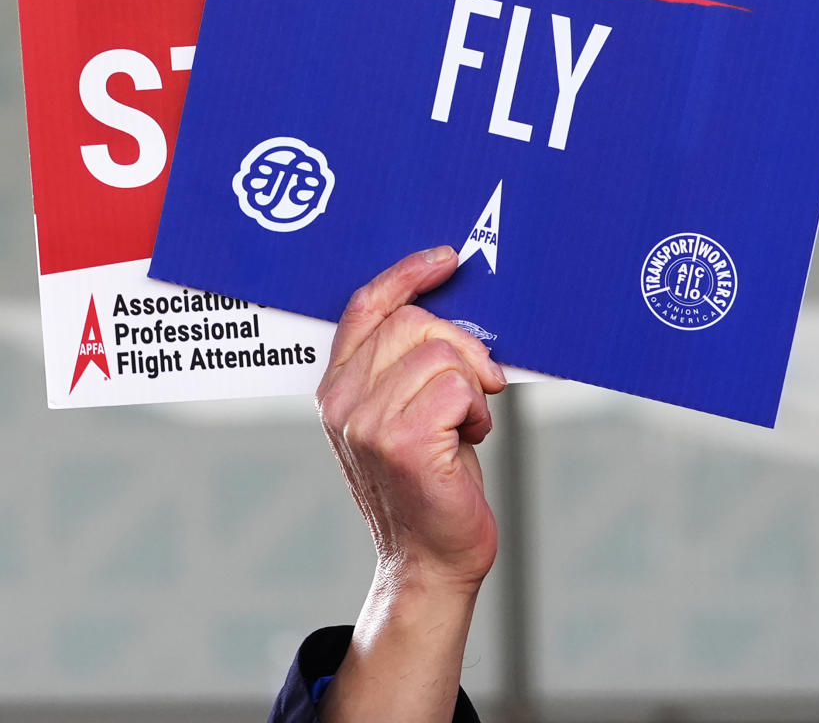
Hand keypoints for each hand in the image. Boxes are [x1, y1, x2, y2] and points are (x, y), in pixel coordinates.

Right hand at [316, 245, 506, 592]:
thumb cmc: (428, 482)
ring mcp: (367, 423)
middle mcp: (341, 402)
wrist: (430, 561)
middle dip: (461, 346)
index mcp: (336, 387)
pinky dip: (478, 411)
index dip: (407, 273)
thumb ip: (403, 363)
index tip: (445, 260)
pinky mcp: (402, 443)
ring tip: (464, 424)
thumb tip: (446, 305)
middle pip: (414, 322)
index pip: (366, 306)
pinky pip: (459, 388)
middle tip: (476, 386)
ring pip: (442, 354)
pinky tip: (468, 440)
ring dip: (472, 387)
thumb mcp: (401, 412)